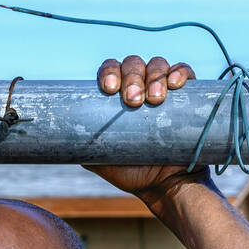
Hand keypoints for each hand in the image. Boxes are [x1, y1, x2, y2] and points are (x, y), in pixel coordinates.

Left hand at [83, 55, 207, 209]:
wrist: (165, 185)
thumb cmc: (132, 171)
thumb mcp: (101, 159)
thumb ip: (84, 145)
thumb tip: (61, 137)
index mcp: (117, 96)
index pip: (110, 70)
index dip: (108, 72)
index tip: (109, 90)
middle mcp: (139, 86)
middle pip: (132, 64)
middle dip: (131, 78)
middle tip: (132, 101)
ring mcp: (163, 88)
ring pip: (157, 64)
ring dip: (154, 77)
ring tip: (154, 100)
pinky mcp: (187, 95)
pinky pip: (184, 72)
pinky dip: (180, 73)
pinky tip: (175, 84)